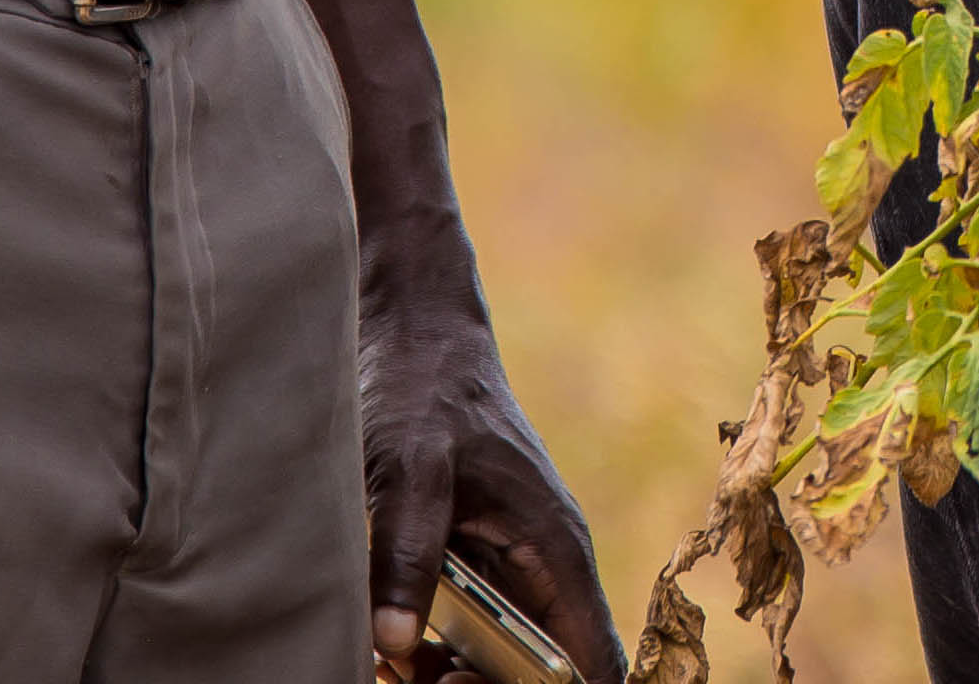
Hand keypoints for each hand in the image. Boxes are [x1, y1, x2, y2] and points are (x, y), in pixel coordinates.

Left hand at [365, 265, 618, 682]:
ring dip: (451, 680)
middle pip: (544, 675)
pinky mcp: (465, 564)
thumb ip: (407, 550)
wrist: (409, 329)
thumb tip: (394, 643)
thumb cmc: (423, 383)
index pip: (593, 661)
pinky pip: (463, 637)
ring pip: (500, 663)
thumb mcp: (412, 464)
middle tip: (423, 680)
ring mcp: (504, 568)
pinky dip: (426, 657)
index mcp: (553, 548)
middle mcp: (540, 568)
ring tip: (396, 668)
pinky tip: (384, 647)